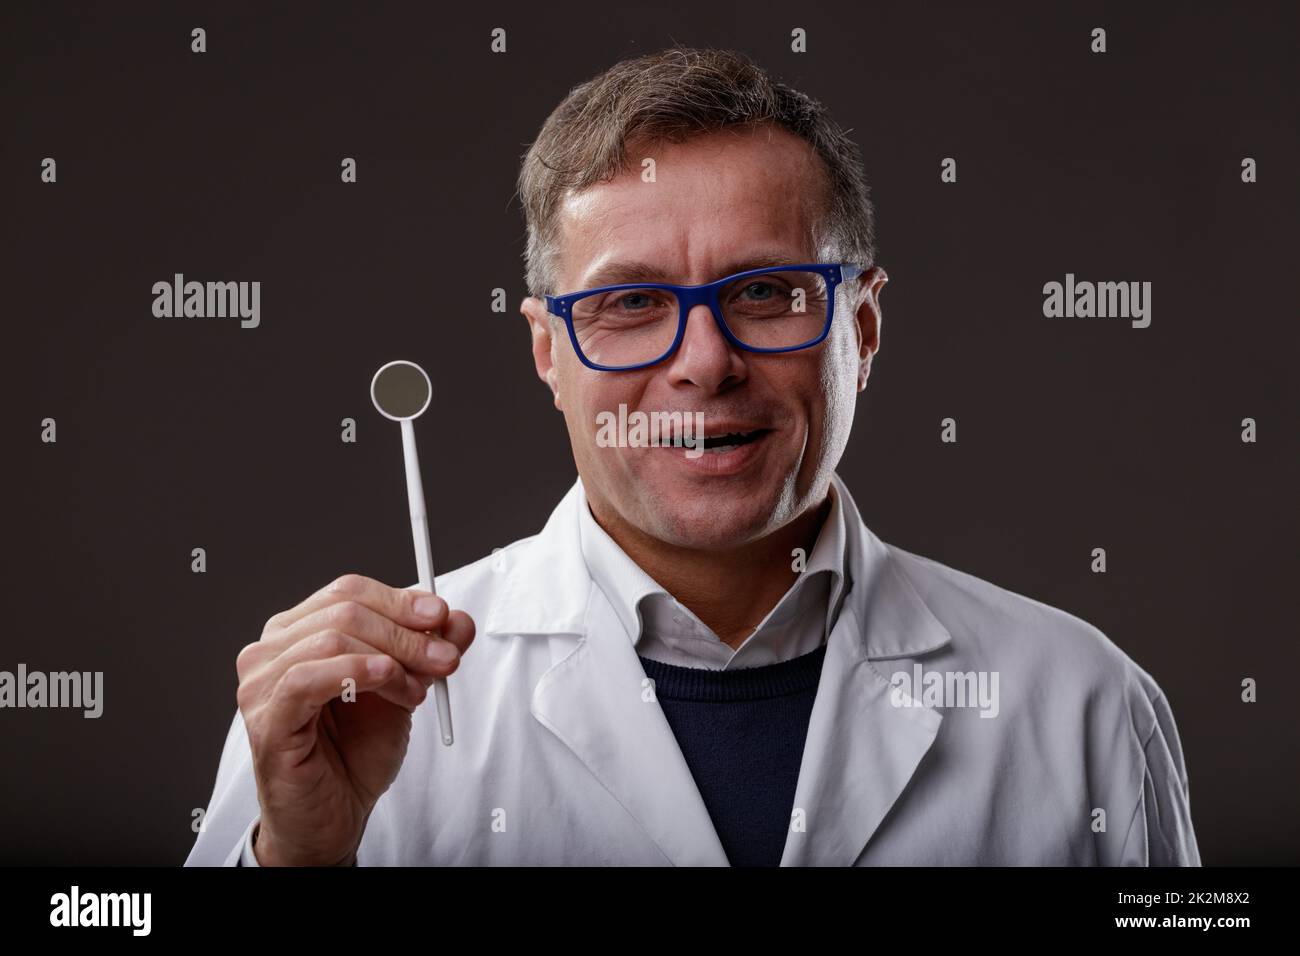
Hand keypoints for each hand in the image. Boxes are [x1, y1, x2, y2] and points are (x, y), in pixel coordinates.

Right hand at [235, 574, 474, 864]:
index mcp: (299, 632)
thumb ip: (427, 650)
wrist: (335, 815)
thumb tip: (458, 618)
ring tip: (420, 689)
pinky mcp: (266, 719)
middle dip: (406, 632)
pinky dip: (355, 671)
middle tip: (446, 658)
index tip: (443, 617)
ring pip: (332, 639)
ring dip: (391, 658)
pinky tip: (387, 678)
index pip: (349, 591)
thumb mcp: (404, 689)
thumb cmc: (356, 752)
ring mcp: (262, 684)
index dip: (400, 600)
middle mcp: (272, 650)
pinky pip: (307, 678)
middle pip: (344, 611)